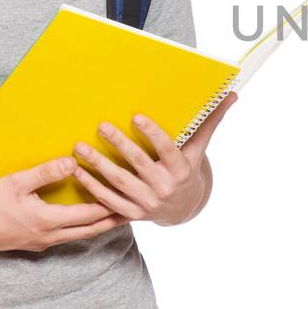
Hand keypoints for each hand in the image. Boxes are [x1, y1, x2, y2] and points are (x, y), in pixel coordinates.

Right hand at [0, 156, 127, 251]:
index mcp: (48, 221)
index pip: (88, 214)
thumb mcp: (16, 182)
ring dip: (96, 227)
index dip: (110, 207)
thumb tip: (72, 161)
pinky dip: (79, 229)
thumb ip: (45, 172)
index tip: (130, 200)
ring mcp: (42, 243)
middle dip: (112, 221)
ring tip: (114, 217)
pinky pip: (64, 238)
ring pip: (77, 236)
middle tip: (133, 213)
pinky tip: (82, 223)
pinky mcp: (33, 245)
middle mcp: (49, 236)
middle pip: (89, 230)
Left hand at [70, 93, 236, 225]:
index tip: (136, 116)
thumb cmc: (188, 169)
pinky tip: (77, 171)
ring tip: (80, 148)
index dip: (152, 134)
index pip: (167, 149)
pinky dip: (91, 186)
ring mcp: (147, 203)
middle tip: (101, 125)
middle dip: (119, 144)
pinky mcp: (131, 214)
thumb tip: (231, 95)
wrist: (183, 208)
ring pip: (119, 182)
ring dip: (97, 165)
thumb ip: (209, 122)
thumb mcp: (199, 149)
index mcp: (181, 169)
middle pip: (138, 164)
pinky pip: (108, 200)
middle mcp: (164, 187)